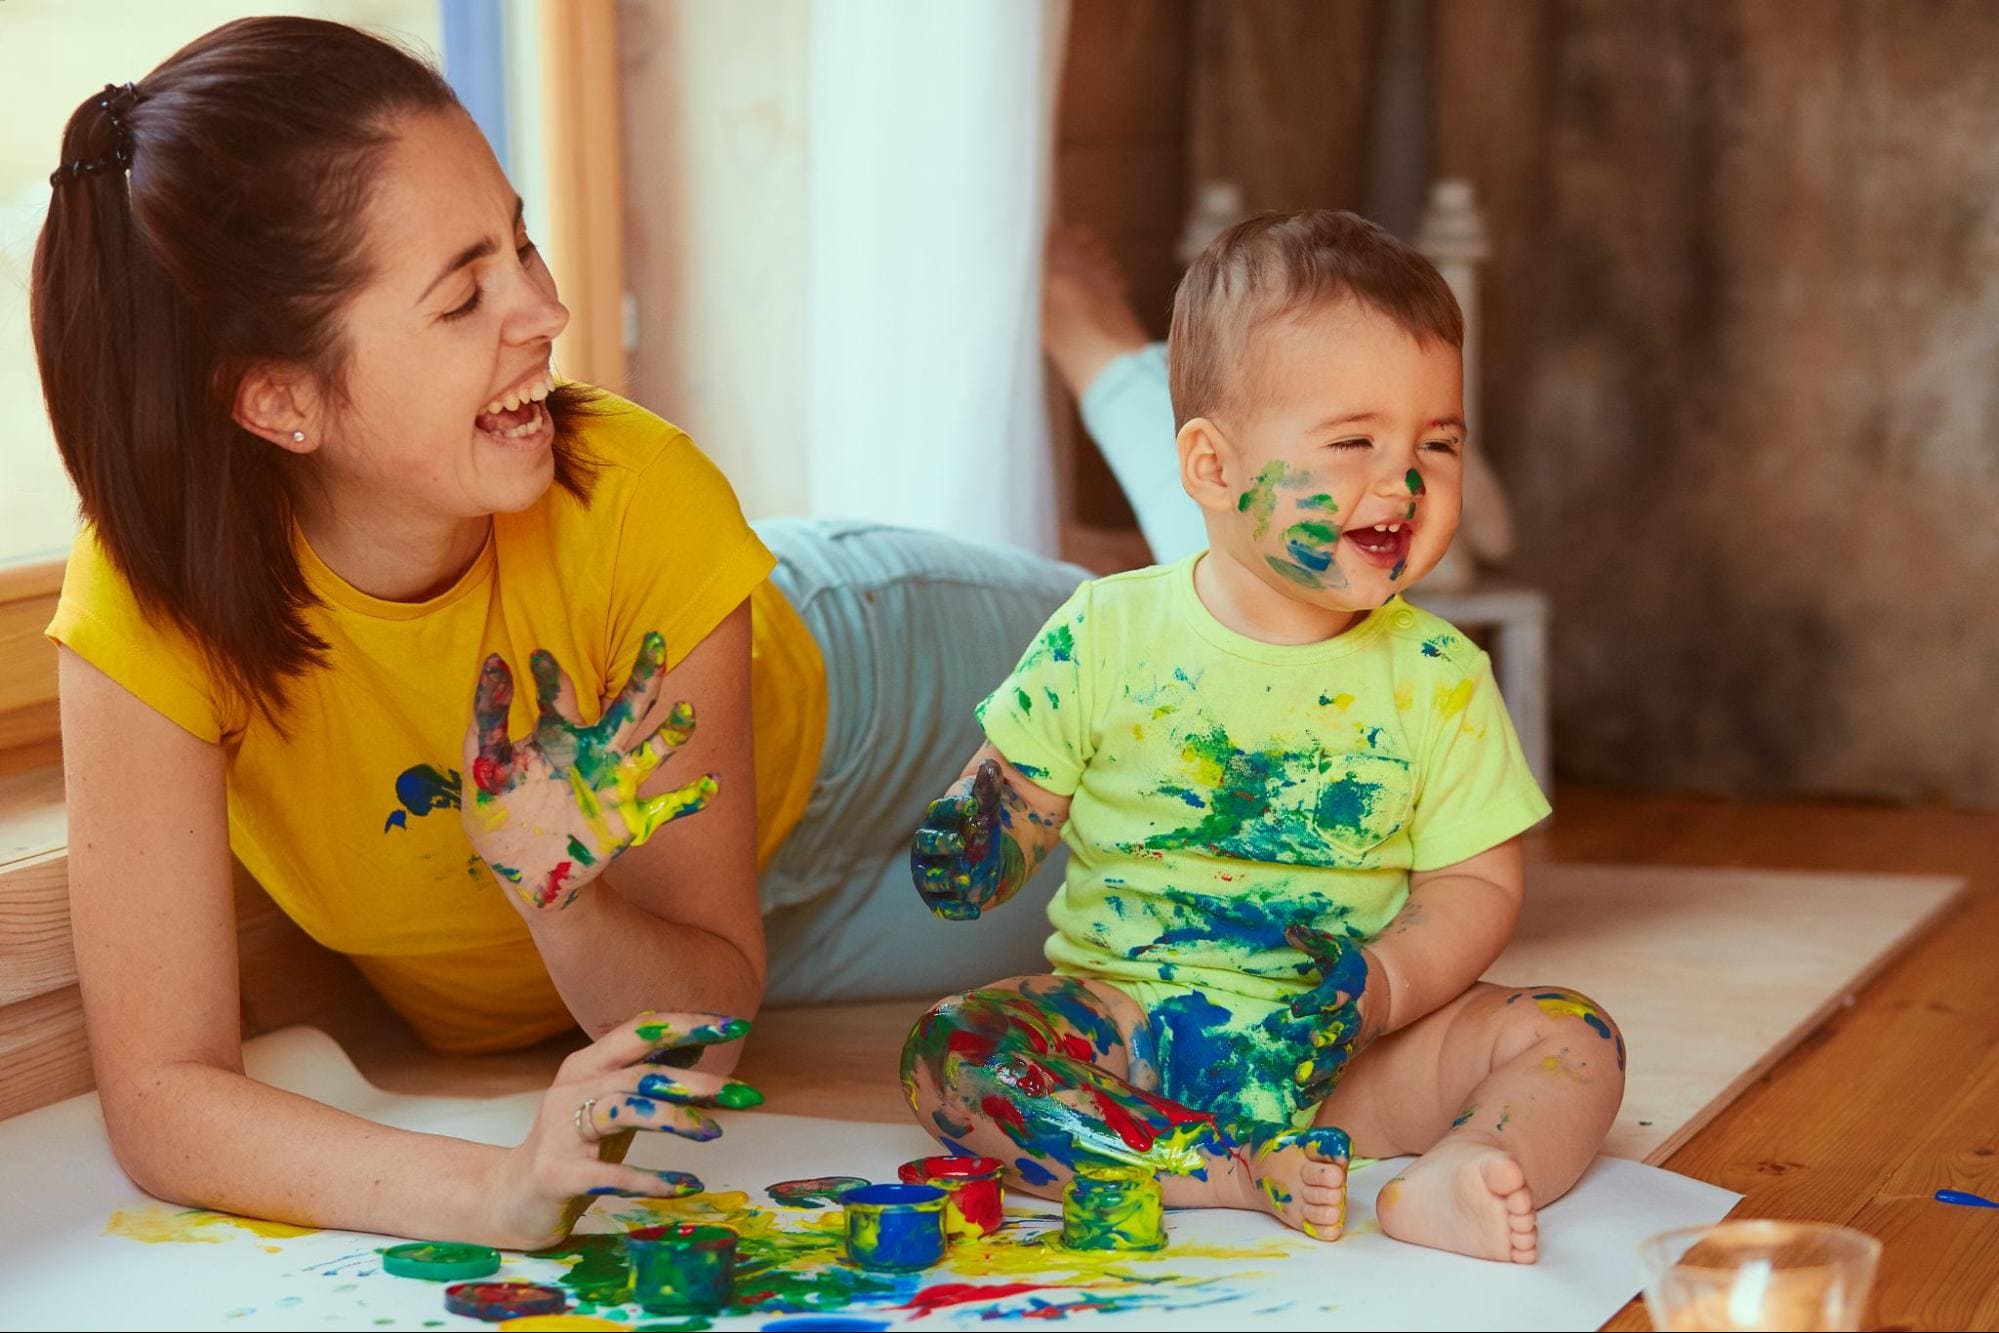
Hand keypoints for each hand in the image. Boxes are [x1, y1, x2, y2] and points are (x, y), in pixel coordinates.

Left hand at [461, 631, 718, 910]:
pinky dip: (692, 797)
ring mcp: (615, 786)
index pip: (559, 699)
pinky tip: (713, 784)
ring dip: (673, 733)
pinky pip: (668, 807)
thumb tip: (492, 663)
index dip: (550, 678)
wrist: (524, 874)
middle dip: (644, 677)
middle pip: (626, 709)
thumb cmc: (499, 813)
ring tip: (687, 713)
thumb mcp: (482, 770)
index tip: (538, 657)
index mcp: (558, 738)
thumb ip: (484, 724)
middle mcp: (594, 754)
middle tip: (656, 643)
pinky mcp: (628, 821)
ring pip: (652, 752)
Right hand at [487, 1010, 759, 1249]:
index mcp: (587, 1063)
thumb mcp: (615, 1103)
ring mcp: (561, 1130)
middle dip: (697, 1081)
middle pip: (641, 1073)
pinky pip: (610, 1175)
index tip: (737, 1024)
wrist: (513, 1197)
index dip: (688, 1024)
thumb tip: (700, 1039)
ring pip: (625, 1110)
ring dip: (676, 1120)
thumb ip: (650, 1072)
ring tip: (715, 1133)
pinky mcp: (557, 1173)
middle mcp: (572, 1088)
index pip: (641, 1030)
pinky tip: (687, 1184)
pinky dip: (652, 1178)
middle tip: (746, 1094)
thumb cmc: (576, 1145)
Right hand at [910, 760, 1023, 920]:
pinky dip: (956, 909)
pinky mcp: (945, 897)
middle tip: (960, 844)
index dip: (951, 808)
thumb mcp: (990, 806)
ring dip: (944, 879)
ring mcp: (935, 872)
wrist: (999, 851)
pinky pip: (943, 906)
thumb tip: (989, 764)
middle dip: (940, 844)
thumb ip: (988, 789)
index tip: (970, 806)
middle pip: (925, 844)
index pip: (939, 811)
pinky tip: (976, 910)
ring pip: (929, 877)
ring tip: (966, 882)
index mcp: (939, 819)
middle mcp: (930, 846)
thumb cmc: (987, 822)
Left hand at [1283, 924, 1376, 1103]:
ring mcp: (1351, 1042)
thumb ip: (1313, 941)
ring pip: (1336, 1060)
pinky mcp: (1346, 1056)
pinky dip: (1319, 1090)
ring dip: (1319, 1072)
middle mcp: (1351, 1020)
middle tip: (1305, 1052)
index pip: (1333, 997)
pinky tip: (1300, 1102)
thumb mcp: (1337, 949)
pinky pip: (1334, 1076)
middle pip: (1339, 1034)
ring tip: (1300, 1083)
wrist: (1389, 989)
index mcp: (1348, 991)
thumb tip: (1288, 929)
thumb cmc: (1355, 967)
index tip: (1297, 1009)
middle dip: (1323, 1043)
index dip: (1317, 1002)